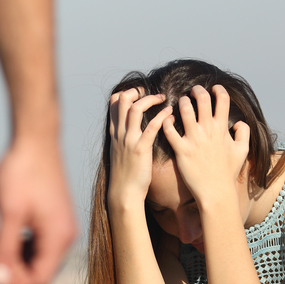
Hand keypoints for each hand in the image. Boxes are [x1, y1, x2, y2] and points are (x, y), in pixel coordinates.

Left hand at [0, 136, 75, 283]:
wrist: (35, 139)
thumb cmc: (23, 171)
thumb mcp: (9, 213)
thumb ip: (4, 249)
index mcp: (58, 238)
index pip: (38, 279)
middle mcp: (64, 237)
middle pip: (37, 272)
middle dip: (9, 271)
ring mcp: (59, 228)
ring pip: (34, 259)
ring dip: (10, 260)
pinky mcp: (52, 220)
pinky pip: (35, 245)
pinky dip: (16, 246)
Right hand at [106, 88, 172, 211]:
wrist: (124, 192)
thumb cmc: (125, 174)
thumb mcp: (120, 152)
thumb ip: (124, 138)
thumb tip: (132, 130)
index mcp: (115, 133)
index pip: (114, 103)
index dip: (126, 93)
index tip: (140, 94)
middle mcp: (120, 133)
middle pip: (123, 100)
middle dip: (137, 91)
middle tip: (152, 93)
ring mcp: (129, 140)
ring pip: (136, 109)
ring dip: (151, 99)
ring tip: (163, 98)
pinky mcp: (141, 149)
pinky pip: (151, 127)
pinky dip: (162, 116)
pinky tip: (170, 113)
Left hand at [162, 85, 249, 211]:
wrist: (216, 191)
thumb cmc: (228, 172)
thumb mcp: (243, 150)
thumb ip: (244, 133)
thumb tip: (237, 123)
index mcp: (222, 128)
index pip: (222, 99)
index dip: (218, 90)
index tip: (214, 88)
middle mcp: (208, 130)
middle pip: (202, 99)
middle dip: (197, 90)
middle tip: (193, 90)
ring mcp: (194, 139)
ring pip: (185, 109)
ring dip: (182, 102)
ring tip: (181, 103)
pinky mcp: (181, 150)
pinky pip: (170, 130)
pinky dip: (167, 121)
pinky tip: (167, 120)